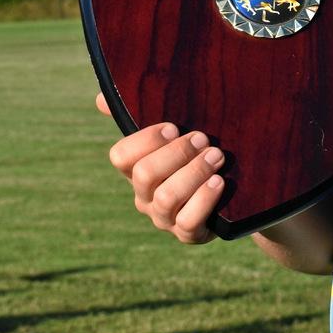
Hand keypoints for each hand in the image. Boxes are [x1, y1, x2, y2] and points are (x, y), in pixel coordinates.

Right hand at [97, 93, 227, 243]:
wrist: (230, 199)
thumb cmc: (196, 160)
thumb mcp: (174, 138)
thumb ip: (141, 115)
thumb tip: (101, 98)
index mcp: (136, 170)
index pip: (120, 156)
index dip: (144, 140)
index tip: (174, 127)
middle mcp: (145, 196)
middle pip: (145, 175)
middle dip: (177, 153)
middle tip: (203, 139)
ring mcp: (164, 218)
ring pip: (166, 197)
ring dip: (194, 172)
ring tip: (217, 156)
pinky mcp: (187, 234)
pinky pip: (188, 222)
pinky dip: (204, 199)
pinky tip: (219, 182)